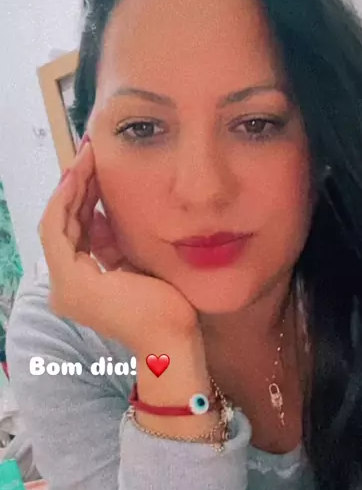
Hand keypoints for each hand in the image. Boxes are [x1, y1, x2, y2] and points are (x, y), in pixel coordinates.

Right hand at [38, 140, 200, 353]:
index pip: (78, 230)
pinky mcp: (70, 280)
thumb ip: (117, 244)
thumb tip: (105, 215)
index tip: (97, 166)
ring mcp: (65, 285)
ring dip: (73, 186)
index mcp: (84, 284)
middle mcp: (67, 285)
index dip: (84, 196)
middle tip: (90, 152)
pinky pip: (59, 229)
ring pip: (60, 222)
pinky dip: (67, 200)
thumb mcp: (139, 265)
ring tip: (87, 156)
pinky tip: (80, 176)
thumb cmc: (168, 307)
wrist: (174, 338)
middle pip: (66, 223)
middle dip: (78, 185)